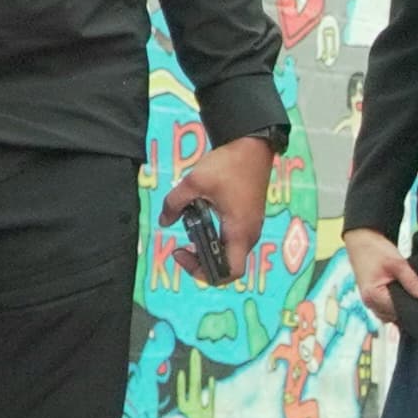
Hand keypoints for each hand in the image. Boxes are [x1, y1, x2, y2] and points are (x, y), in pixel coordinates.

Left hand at [165, 134, 275, 281]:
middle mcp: (249, 234)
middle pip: (227, 265)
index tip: (185, 253)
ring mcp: (251, 226)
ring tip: (190, 231)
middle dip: (202, 262)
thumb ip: (175, 203)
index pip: (230, 272)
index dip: (204, 273)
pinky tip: (200, 219)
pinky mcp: (249, 218)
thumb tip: (163, 220)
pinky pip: (232, 239)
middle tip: (182, 248)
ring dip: (208, 249)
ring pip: (229, 252)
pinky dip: (215, 238)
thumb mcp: (194, 181)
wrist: (254, 144)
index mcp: (239, 232)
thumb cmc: (229, 164)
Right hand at [343, 226, 417, 323]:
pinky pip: (385, 309)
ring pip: (389, 314)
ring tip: (411, 296)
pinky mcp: (371, 298)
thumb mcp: (397, 263)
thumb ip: (412, 281)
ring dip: (399, 308)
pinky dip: (393, 305)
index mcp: (374, 296)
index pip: (398, 311)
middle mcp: (369, 303)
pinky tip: (402, 295)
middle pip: (393, 316)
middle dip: (406, 309)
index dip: (412, 307)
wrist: (361, 239)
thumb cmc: (376, 249)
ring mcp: (369, 301)